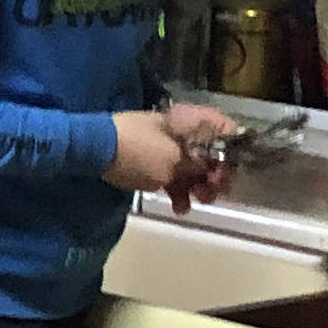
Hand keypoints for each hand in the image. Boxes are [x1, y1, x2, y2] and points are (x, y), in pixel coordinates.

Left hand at [108, 106, 237, 207]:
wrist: (94, 150)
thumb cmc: (139, 152)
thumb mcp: (175, 162)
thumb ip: (202, 166)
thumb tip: (219, 167)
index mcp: (193, 121)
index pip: (228, 132)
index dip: (233, 155)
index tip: (227, 176)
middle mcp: (184, 129)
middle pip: (212, 153)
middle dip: (213, 177)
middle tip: (209, 196)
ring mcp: (166, 143)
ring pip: (192, 167)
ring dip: (196, 188)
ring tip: (192, 205)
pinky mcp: (151, 158)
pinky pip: (173, 173)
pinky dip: (177, 189)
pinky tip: (177, 207)